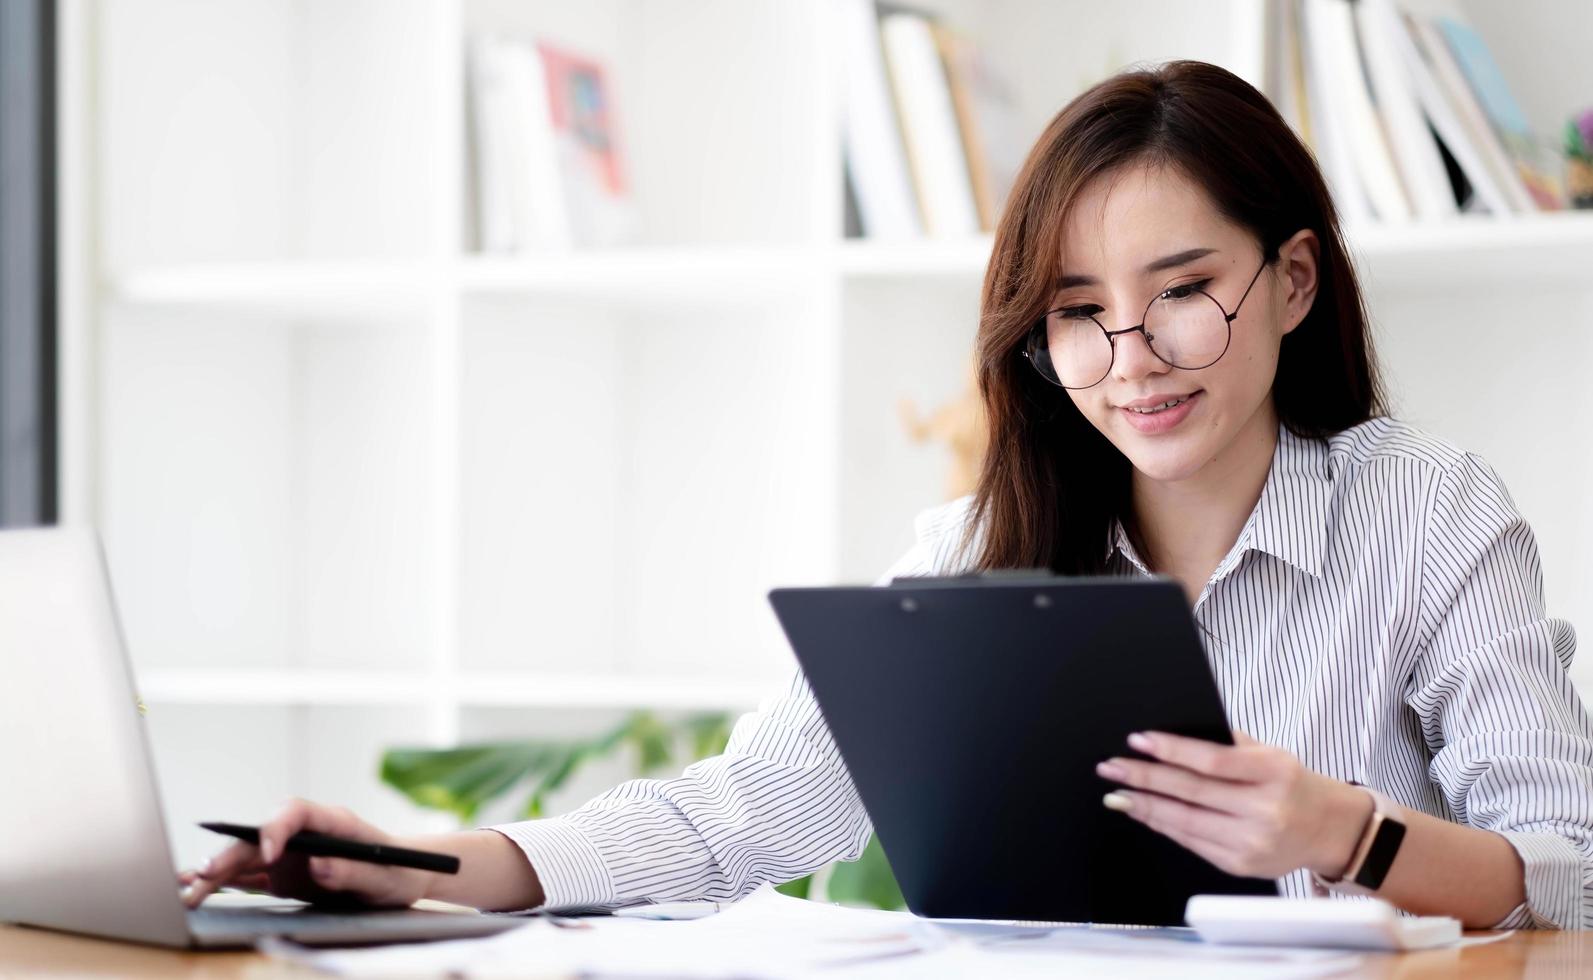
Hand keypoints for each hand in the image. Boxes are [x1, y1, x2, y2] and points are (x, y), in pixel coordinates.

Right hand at [179, 798, 434, 909]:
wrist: (401, 880)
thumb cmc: (398, 872)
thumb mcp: (385, 877)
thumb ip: (354, 872)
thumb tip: (320, 866)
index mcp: (333, 822)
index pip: (297, 812)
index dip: (277, 827)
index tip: (268, 853)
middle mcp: (304, 834)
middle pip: (261, 835)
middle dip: (231, 854)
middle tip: (206, 876)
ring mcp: (290, 854)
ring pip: (246, 857)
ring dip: (215, 872)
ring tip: (187, 891)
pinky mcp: (282, 875)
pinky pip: (247, 876)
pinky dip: (221, 882)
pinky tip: (193, 887)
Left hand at [1094, 730, 1372, 878]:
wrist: (1326, 828)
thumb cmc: (1290, 783)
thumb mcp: (1269, 754)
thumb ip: (1227, 743)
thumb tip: (1172, 732)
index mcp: (1274, 772)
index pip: (1213, 760)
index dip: (1171, 750)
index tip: (1138, 740)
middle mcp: (1265, 810)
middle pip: (1192, 792)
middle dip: (1145, 778)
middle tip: (1111, 767)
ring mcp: (1252, 842)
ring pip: (1185, 821)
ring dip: (1144, 805)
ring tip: (1117, 792)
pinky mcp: (1239, 865)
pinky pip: (1191, 842)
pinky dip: (1162, 825)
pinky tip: (1143, 812)